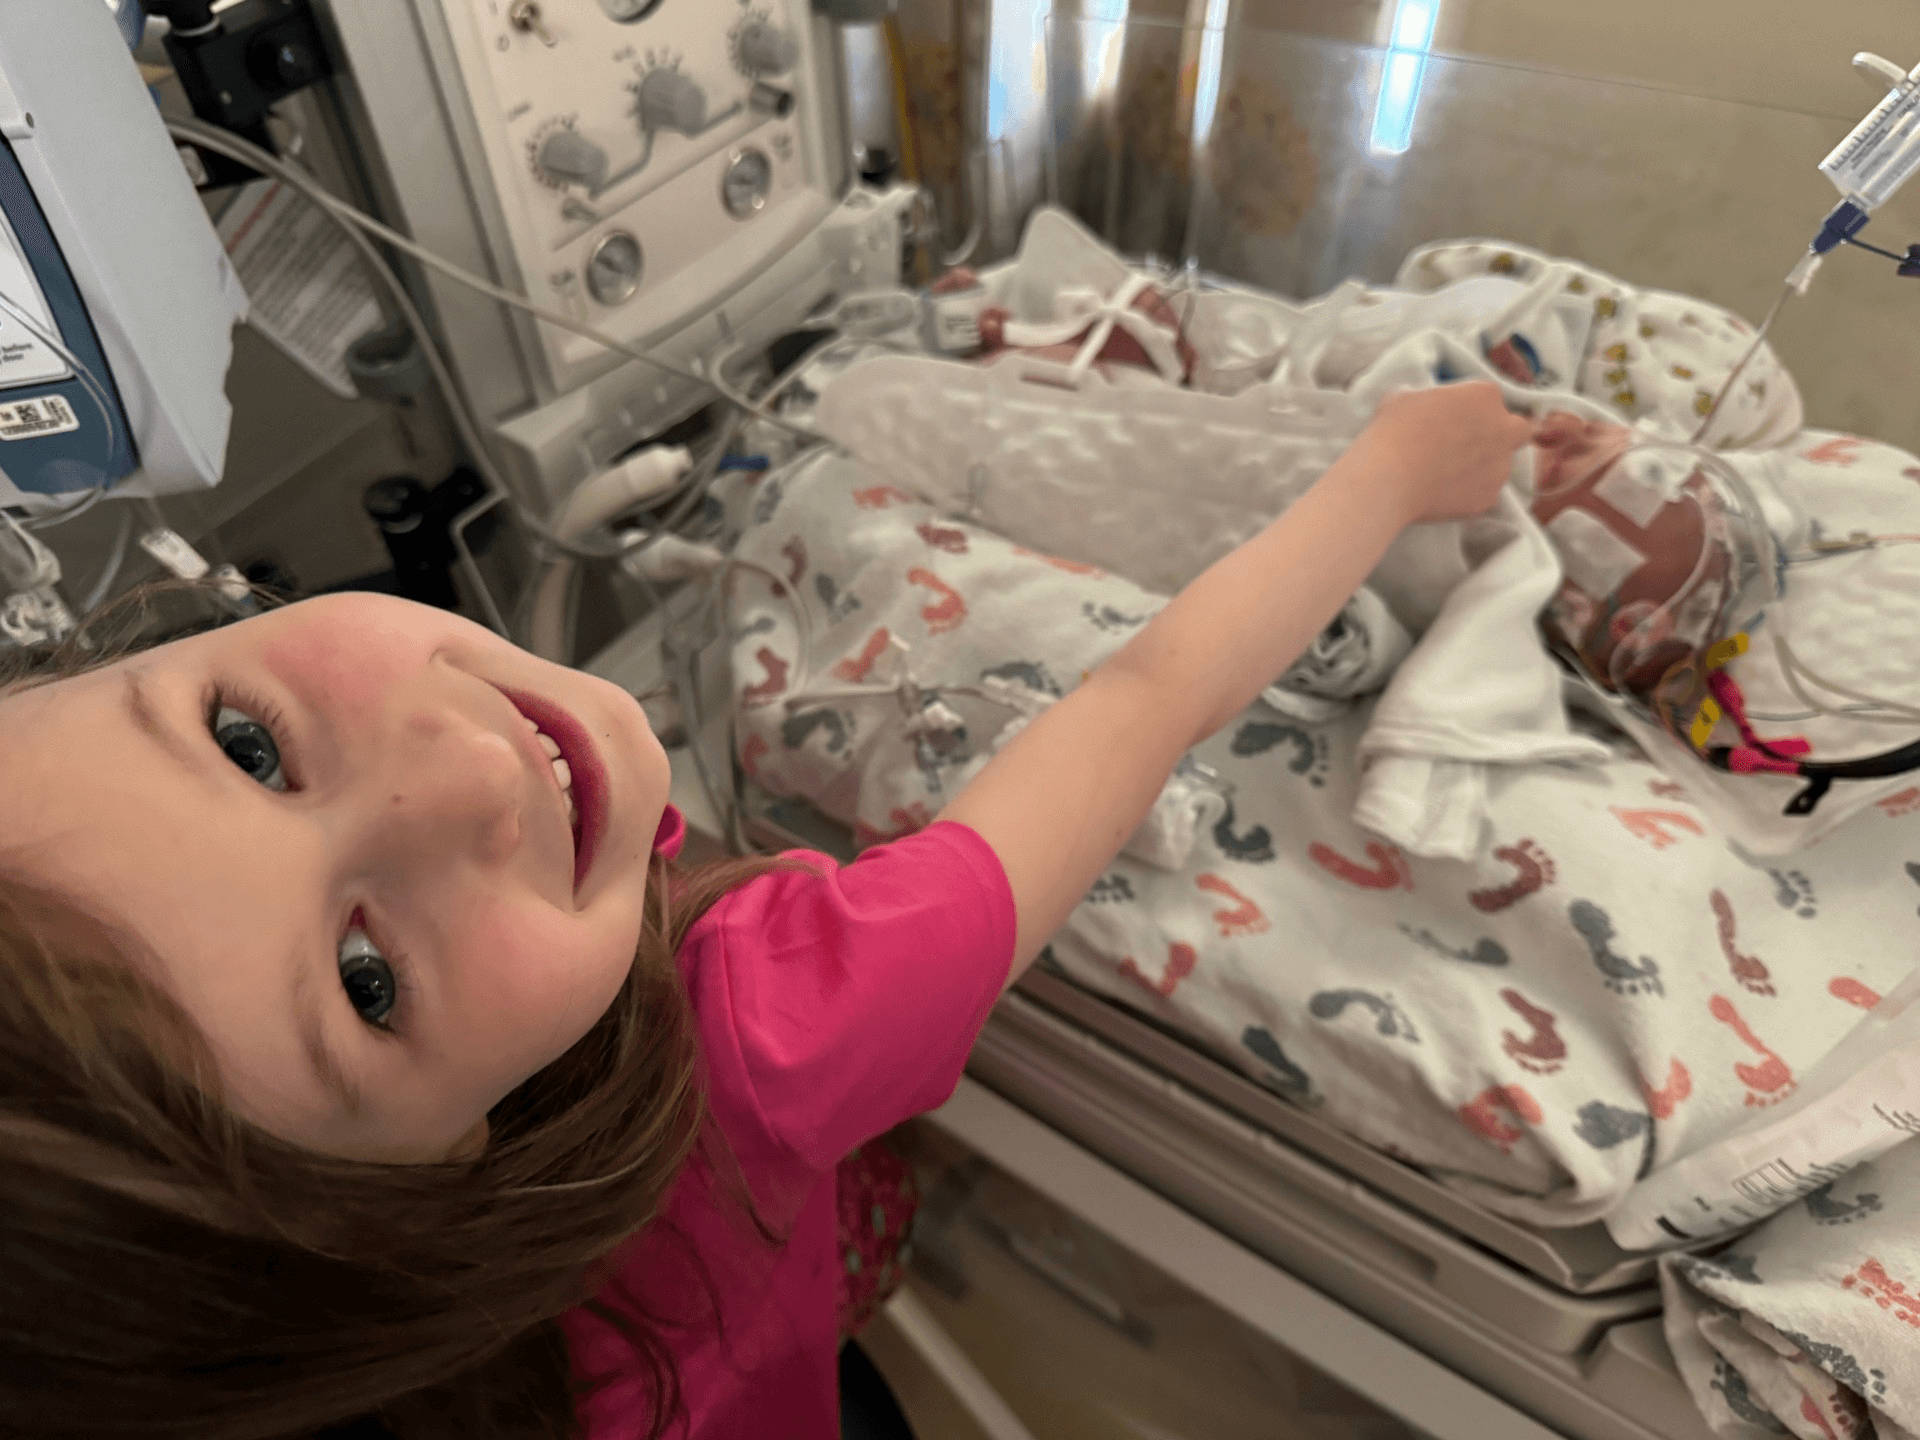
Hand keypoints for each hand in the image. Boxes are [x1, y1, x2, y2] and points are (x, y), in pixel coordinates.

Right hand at [1348, 382, 1534, 526]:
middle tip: (1471, 444)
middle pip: (1519, 431)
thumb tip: (1422, 408)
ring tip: (1447, 475)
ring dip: (1482, 468)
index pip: (1489, 398)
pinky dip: (1468, 495)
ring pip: (1501, 466)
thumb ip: (1426, 399)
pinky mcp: (1489, 499)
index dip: (1471, 409)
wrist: (1389, 477)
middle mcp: (1502, 429)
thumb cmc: (1394, 431)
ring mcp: (1499, 467)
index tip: (1452, 419)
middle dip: (1502, 436)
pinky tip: (1441, 494)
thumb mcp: (1404, 397)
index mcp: (1485, 396)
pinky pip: (1484, 495)